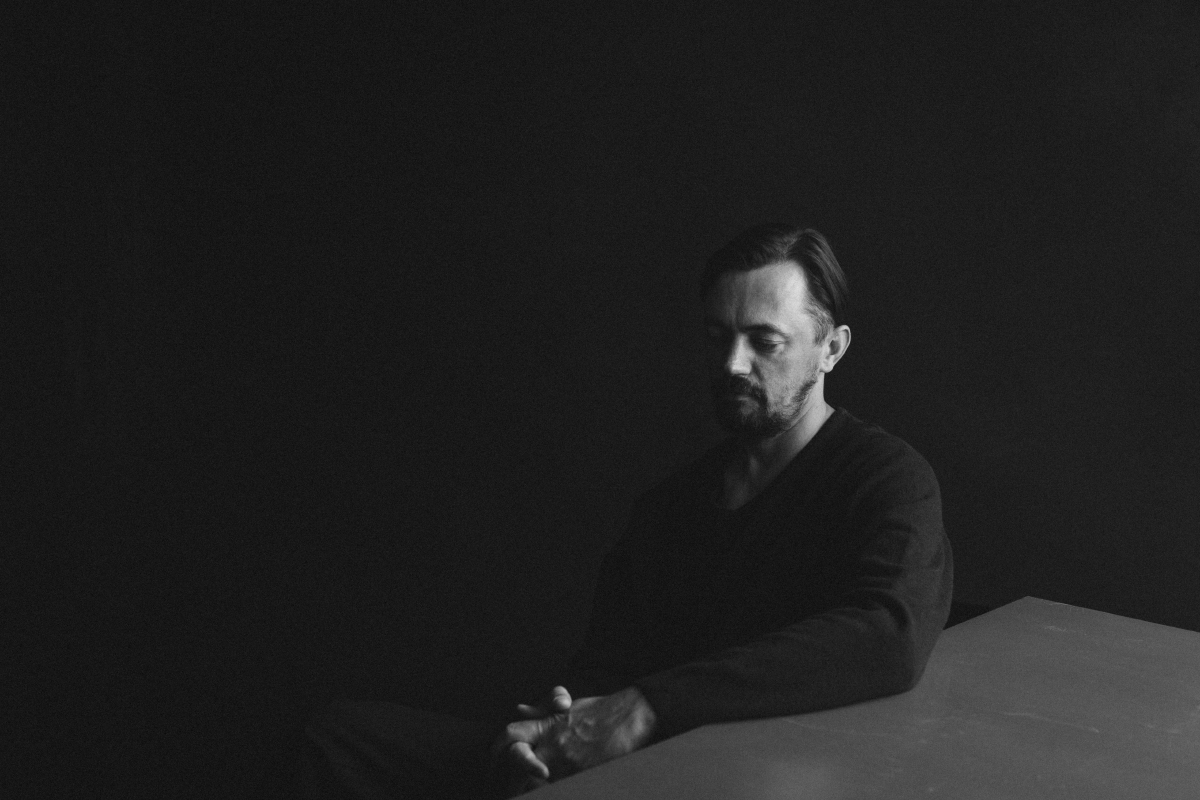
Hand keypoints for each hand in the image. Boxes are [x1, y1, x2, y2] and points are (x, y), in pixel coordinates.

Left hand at [496, 686, 657, 790]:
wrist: (633, 717)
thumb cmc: (604, 711)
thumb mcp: (569, 708)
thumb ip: (542, 713)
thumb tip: (519, 709)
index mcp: (547, 725)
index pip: (510, 736)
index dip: (498, 751)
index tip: (495, 765)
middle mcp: (553, 744)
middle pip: (518, 767)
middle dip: (513, 781)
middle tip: (510, 790)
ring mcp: (567, 762)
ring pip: (538, 783)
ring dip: (535, 787)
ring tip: (528, 791)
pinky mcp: (582, 775)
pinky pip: (562, 788)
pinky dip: (558, 789)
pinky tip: (562, 787)